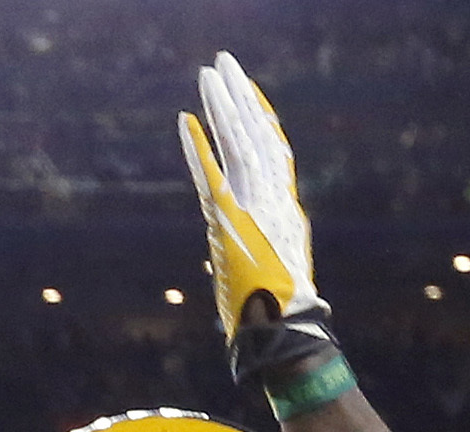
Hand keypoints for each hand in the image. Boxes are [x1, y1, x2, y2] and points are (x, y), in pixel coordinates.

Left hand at [183, 56, 329, 362]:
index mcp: (283, 207)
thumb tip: (230, 248)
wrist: (283, 329)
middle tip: (223, 63)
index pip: (272, 150)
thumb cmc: (275, 312)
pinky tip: (185, 120)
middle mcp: (273, 197)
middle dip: (238, 96)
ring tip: (209, 74)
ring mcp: (253, 205)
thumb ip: (252, 248)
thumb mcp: (267, 270)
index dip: (259, 118)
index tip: (246, 92)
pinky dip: (197, 147)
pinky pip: (210, 174)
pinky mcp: (230, 220)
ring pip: (238, 142)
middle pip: (254, 134)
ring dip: (221, 106)